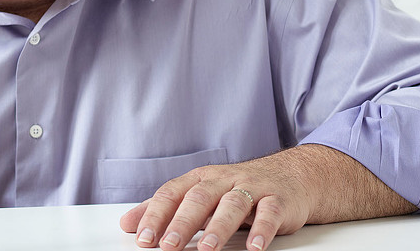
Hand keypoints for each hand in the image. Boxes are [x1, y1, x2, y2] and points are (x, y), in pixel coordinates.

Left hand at [119, 144, 416, 250]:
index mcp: (200, 180)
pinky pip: (270, 213)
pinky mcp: (278, 200)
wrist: (292, 176)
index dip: (155, 215)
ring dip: (218, 227)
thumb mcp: (199, 195)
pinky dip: (263, 229)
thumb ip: (165, 209)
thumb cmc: (238, 189)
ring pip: (233, 204)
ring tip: (206, 249)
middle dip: (182, 223)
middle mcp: (223, 180)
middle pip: (199, 198)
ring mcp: (252, 188)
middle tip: (167, 246)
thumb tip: (127, 223)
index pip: (172, 194)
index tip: (142, 239)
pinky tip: (255, 247)